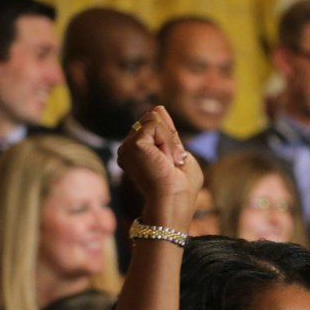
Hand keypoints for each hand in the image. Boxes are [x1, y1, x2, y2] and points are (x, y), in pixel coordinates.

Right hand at [117, 106, 201, 229]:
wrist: (174, 201)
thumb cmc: (182, 188)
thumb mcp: (180, 155)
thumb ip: (170, 135)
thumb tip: (158, 107)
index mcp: (138, 152)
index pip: (155, 127)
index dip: (170, 139)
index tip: (173, 163)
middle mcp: (128, 148)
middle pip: (153, 119)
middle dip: (170, 139)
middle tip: (171, 164)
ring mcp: (127, 146)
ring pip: (154, 119)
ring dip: (169, 142)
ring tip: (167, 163)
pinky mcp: (132, 145)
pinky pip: (155, 124)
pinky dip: (167, 141)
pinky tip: (165, 160)